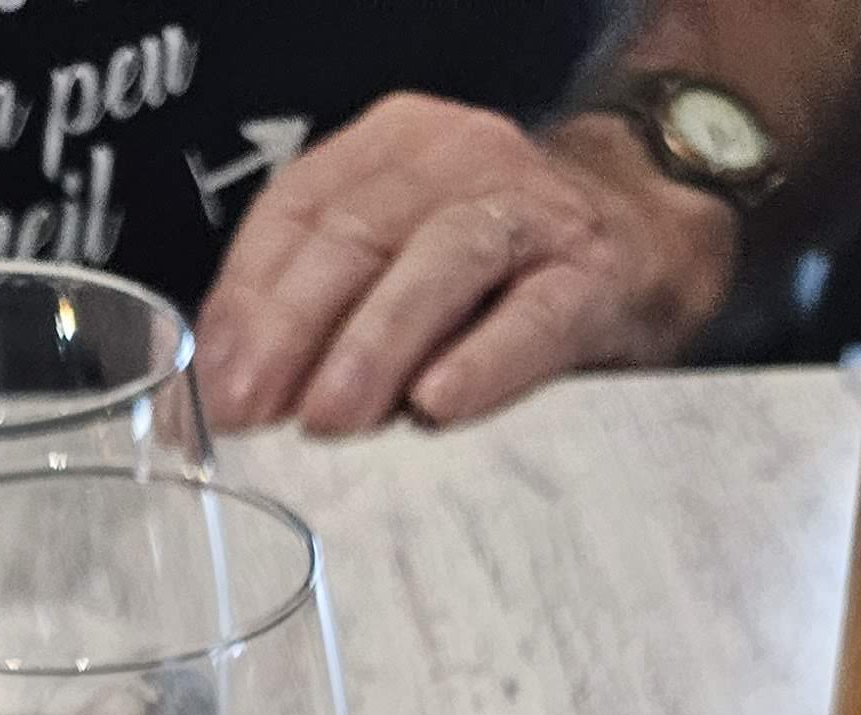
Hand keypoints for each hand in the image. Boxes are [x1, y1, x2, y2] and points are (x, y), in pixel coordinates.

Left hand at [197, 94, 737, 436]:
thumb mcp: (401, 262)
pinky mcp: (593, 273)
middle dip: (292, 329)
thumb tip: (228, 389)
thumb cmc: (503, 270)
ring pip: (438, 261)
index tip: (214, 385)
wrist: (647, 240)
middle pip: (357, 233)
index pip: (298, 209)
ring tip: (330, 418)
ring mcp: (530, 211)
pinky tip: (440, 405)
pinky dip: (483, 359)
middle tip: (253, 412)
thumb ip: (318, 305)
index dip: (247, 299)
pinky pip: (533, 315)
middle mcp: (458, 158)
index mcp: (393, 149)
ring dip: (375, 343)